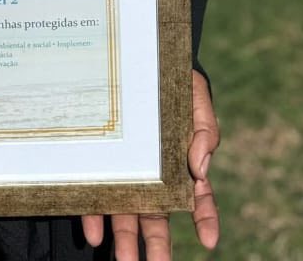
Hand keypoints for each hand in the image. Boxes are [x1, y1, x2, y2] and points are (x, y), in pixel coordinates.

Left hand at [81, 69, 219, 259]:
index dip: (205, 219)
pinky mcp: (101, 166)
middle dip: (157, 247)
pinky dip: (95, 216)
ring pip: (126, 214)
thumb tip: (200, 169)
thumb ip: (204, 134)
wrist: (140, 59)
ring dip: (124, 241)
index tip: (209, 240)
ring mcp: (126, 173)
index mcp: (181, 164)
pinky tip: (93, 234)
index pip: (198, 198)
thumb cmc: (175, 83)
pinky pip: (96, 195)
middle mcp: (153, 176)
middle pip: (157, 218)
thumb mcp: (196, 101)